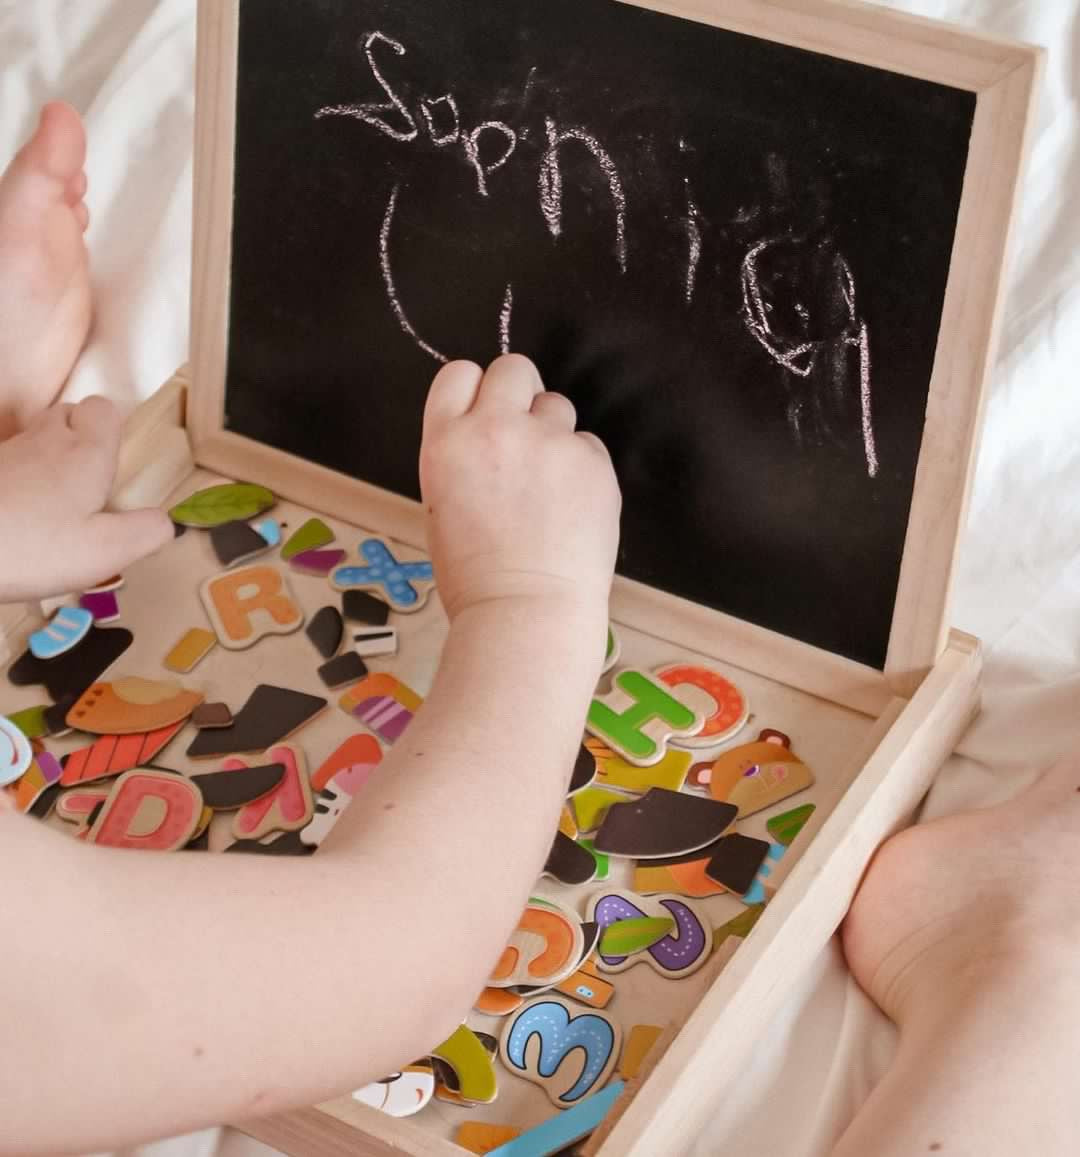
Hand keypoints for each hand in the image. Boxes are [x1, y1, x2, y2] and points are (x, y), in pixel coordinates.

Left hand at [0, 397, 173, 600]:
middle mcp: (45, 441)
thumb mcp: (107, 551)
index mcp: (84, 452)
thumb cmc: (33, 547)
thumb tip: (165, 521)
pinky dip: (18, 482)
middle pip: (66, 415)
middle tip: (88, 483)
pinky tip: (18, 517)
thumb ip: (146, 532)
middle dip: (80, 438)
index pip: (103, 408)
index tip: (115, 464)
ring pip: (35, 439)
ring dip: (48, 461)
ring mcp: (6, 454)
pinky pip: (9, 464)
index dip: (112, 428)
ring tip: (52, 506)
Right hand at [420, 355, 620, 622]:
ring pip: (556, 405)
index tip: (484, 414)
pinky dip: (582, 467)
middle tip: (523, 438)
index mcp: (446, 441)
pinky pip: (587, 444)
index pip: (459, 373)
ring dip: (553, 433)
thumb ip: (464, 455)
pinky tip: (572, 507)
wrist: (525, 611)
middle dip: (519, 395)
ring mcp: (548, 441)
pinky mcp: (592, 460)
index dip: (475, 391)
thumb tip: (491, 435)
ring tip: (549, 485)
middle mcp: (495, 429)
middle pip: (514, 369)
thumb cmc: (474, 576)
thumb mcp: (442, 504)